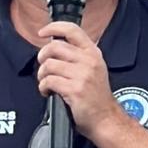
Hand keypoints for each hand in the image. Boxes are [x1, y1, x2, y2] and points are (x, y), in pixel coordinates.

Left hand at [37, 21, 121, 138]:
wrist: (106, 119)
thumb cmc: (97, 97)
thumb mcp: (94, 69)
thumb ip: (78, 56)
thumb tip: (54, 48)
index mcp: (93, 53)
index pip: (72, 30)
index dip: (53, 27)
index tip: (42, 32)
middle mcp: (89, 61)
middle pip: (54, 47)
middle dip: (42, 57)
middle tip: (43, 67)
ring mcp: (82, 75)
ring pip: (49, 64)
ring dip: (42, 75)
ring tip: (46, 82)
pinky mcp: (74, 89)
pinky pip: (49, 81)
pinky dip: (43, 87)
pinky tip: (48, 92)